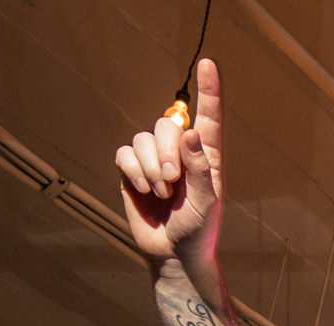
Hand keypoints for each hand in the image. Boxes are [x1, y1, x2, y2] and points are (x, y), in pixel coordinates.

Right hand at [115, 58, 223, 268]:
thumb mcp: (206, 202)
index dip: (209, 90)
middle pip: (166, 124)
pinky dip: (133, 170)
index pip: (209, 116)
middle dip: (165, 151)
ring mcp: (155, 159)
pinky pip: (124, 153)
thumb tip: (192, 134)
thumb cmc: (198, 230)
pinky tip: (144, 190)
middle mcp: (181, 151)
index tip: (208, 63)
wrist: (173, 254)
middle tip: (172, 181)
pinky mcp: (133, 171)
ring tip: (161, 192)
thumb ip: (200, 169)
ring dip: (150, 166)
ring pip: (142, 138)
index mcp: (207, 155)